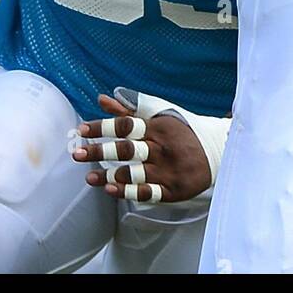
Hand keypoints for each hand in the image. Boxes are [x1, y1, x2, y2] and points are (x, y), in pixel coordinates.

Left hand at [72, 94, 210, 203]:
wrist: (216, 152)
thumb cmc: (181, 132)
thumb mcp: (159, 116)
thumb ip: (129, 110)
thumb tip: (101, 99)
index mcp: (157, 127)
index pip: (125, 125)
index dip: (102, 127)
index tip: (82, 129)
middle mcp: (161, 147)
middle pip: (126, 149)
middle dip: (99, 151)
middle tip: (76, 154)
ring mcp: (167, 169)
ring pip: (134, 173)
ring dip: (109, 176)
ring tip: (88, 178)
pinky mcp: (172, 189)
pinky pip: (147, 192)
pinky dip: (128, 191)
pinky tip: (111, 190)